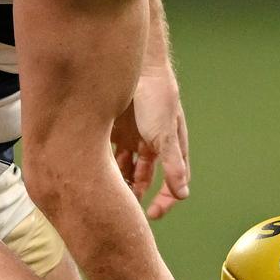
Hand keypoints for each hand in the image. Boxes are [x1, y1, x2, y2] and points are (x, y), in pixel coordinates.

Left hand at [111, 65, 189, 219]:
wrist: (137, 65)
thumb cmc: (156, 97)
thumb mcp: (165, 134)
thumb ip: (173, 164)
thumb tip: (183, 195)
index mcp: (169, 146)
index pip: (172, 180)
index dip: (165, 200)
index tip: (152, 215)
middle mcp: (151, 143)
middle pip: (143, 177)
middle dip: (135, 193)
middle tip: (124, 207)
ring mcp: (133, 135)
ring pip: (124, 167)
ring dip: (118, 180)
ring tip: (108, 190)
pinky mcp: (115, 128)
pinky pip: (109, 152)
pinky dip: (105, 163)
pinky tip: (96, 170)